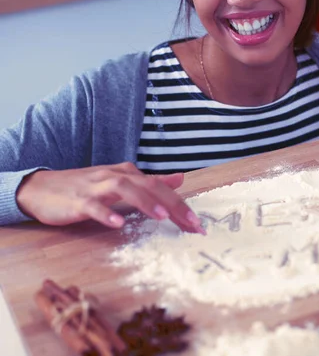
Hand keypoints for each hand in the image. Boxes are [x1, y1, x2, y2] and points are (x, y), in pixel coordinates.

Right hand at [16, 162, 205, 233]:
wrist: (40, 188)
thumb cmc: (84, 188)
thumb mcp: (121, 182)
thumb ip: (150, 182)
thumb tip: (180, 179)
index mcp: (127, 174)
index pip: (160, 187)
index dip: (181, 204)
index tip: (198, 224)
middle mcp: (114, 177)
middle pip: (148, 186)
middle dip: (172, 203)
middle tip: (191, 223)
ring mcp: (95, 188)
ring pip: (123, 189)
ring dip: (144, 202)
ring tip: (161, 217)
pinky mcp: (77, 201)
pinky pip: (93, 206)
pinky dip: (106, 213)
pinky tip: (117, 223)